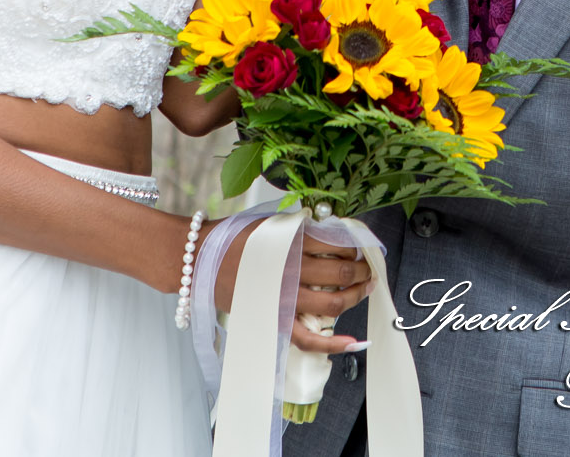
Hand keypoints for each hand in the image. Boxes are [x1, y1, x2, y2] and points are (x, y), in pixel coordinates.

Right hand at [210, 219, 373, 353]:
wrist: (202, 260)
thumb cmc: (237, 238)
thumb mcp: (274, 225)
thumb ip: (303, 230)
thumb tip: (337, 236)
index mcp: (290, 243)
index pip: (336, 246)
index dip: (355, 247)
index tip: (361, 248)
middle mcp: (290, 271)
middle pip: (340, 274)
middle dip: (361, 271)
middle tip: (367, 268)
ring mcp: (284, 299)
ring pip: (333, 303)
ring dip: (355, 295)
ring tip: (364, 288)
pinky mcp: (276, 320)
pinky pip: (308, 339)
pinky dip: (333, 343)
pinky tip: (354, 341)